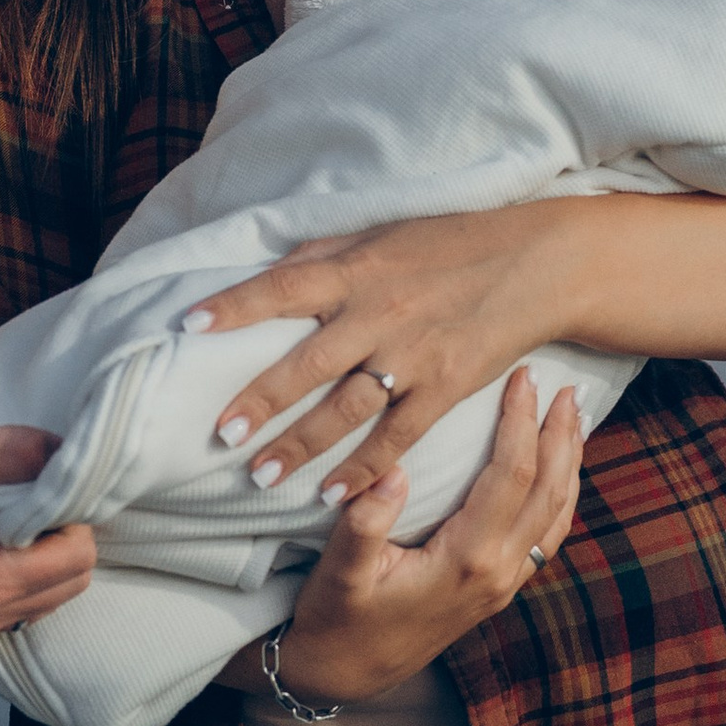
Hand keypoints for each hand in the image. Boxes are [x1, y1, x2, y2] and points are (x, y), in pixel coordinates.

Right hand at [0, 422, 96, 648]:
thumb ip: (20, 452)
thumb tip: (72, 458)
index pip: (77, 559)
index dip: (70, 516)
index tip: (38, 488)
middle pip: (68, 586)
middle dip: (58, 541)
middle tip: (22, 503)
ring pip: (44, 601)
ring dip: (37, 562)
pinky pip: (10, 612)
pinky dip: (12, 580)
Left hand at [197, 173, 725, 500]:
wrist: (539, 262)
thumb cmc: (452, 243)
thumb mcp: (383, 231)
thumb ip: (323, 255)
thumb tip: (265, 271)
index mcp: (358, 268)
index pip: (280, 287)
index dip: (233, 307)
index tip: (187, 328)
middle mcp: (378, 313)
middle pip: (306, 363)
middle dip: (260, 400)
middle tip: (218, 432)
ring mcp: (413, 356)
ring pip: (346, 409)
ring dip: (300, 445)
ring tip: (258, 475)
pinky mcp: (445, 389)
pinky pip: (397, 437)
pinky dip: (363, 468)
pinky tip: (330, 494)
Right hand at [274, 372, 580, 702]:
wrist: (346, 674)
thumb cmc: (337, 618)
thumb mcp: (340, 570)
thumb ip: (365, 521)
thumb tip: (394, 470)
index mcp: (467, 559)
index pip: (511, 475)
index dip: (521, 422)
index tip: (524, 378)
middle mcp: (498, 572)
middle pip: (548, 490)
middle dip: (560, 434)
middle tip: (566, 385)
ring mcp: (503, 585)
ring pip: (556, 514)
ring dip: (570, 463)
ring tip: (574, 418)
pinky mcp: (498, 591)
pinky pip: (546, 536)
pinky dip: (559, 496)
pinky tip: (558, 473)